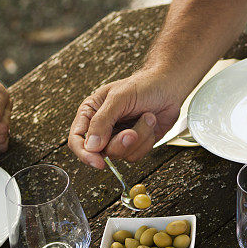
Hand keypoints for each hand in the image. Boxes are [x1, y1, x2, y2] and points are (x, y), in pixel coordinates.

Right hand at [68, 71, 183, 168]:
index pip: (77, 138)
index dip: (85, 153)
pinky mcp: (136, 143)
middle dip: (121, 143)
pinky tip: (150, 124)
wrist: (169, 86)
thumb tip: (91, 146)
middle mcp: (103, 127)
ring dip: (138, 138)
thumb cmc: (144, 85)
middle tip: (133, 132)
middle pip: (101, 151)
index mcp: (91, 112)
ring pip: (121, 155)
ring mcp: (119, 137)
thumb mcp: (119, 98)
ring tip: (147, 117)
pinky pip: (136, 154)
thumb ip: (102, 121)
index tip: (98, 162)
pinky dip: (146, 141)